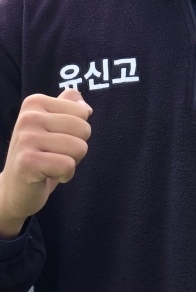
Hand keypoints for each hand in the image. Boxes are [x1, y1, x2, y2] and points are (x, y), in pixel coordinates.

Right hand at [0, 89, 91, 238]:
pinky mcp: (27, 161)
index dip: (78, 131)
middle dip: (77, 147)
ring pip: (79, 147)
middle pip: (84, 129)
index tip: (56, 139)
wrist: (15, 189)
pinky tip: (47, 175)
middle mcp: (28, 117)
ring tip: (51, 164)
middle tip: (54, 155)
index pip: (83, 112)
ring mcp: (25, 138)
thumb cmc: (41, 154)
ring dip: (71, 161)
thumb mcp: (54, 125)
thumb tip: (85, 106)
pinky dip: (65, 175)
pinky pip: (68, 165)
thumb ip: (69, 106)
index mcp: (35, 102)